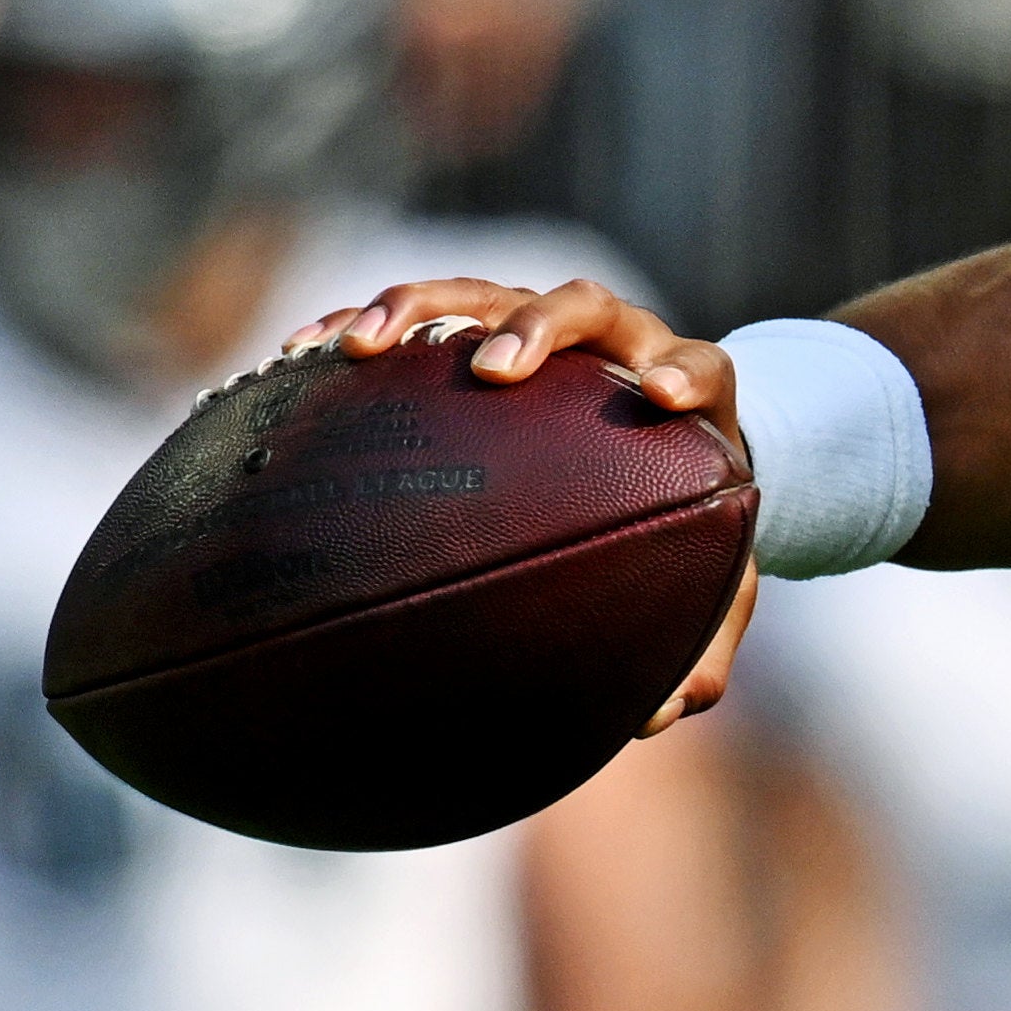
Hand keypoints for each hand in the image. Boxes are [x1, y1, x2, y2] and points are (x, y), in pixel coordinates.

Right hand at [298, 277, 764, 728]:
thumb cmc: (686, 520)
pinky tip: (298, 356)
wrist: (668, 442)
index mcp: (693, 395)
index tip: (664, 395)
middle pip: (583, 307)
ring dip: (422, 308)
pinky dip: (358, 323)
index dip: (686, 372)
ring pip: (483, 293)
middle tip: (494, 371)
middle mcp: (617, 344)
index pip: (705, 368)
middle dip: (536, 330)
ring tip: (358, 345)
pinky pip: (415, 314)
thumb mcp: (711, 581)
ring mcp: (541, 328)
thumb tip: (658, 717)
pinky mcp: (476, 323)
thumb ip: (700, 643)